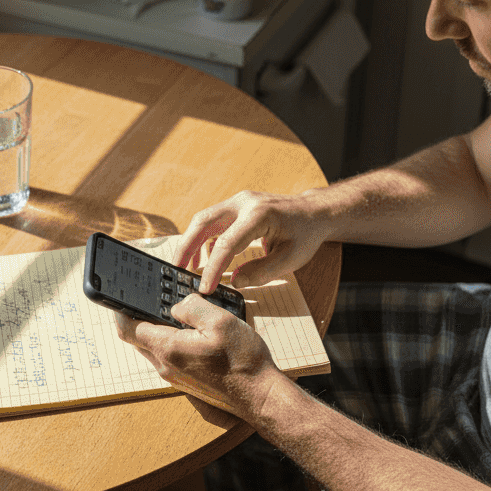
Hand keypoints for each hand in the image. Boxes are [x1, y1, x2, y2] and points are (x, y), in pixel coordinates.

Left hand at [115, 293, 281, 419]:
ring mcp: (176, 377)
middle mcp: (166, 367)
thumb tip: (177, 306)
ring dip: (159, 330)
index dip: (120, 309)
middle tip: (153, 299)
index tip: (120, 296)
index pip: (128, 328)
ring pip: (155, 348)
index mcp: (169, 349)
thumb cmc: (243, 362)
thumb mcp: (220, 321)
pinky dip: (173, 343)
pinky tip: (193, 334)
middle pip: (138, 339)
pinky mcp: (187, 382)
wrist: (259, 395)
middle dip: (140, 317)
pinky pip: (170, 358)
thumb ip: (192, 307)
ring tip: (179, 315)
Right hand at [176, 190, 330, 293]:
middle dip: (186, 247)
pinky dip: (204, 240)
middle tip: (175, 270)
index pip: (227, 243)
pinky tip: (204, 259)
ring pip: (204, 220)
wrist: (314, 212)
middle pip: (203, 222)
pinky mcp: (236, 207)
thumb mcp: (291, 259)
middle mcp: (243, 203)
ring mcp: (238, 202)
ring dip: (191, 243)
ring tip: (185, 268)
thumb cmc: (305, 234)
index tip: (204, 288)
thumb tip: (235, 282)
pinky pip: (213, 222)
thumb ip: (262, 272)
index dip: (213, 268)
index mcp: (258, 215)